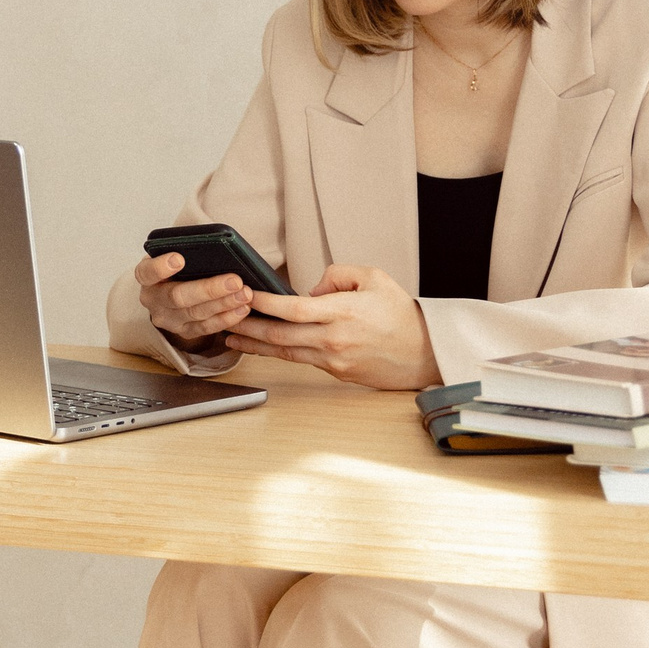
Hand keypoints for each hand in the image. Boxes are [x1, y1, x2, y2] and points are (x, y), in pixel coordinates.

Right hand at [135, 250, 254, 354]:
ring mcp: (168, 319)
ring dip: (224, 304)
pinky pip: (206, 328)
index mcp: (146, 277)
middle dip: (209, 289)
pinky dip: (227, 318)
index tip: (179, 259)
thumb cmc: (177, 268)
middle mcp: (153, 300)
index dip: (161, 267)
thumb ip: (187, 253)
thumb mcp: (173, 255)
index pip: (147, 272)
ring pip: (196, 313)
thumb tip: (217, 248)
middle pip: (178, 297)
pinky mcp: (184, 332)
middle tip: (235, 280)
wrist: (170, 295)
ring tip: (246, 294)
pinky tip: (243, 308)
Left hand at [229, 265, 435, 391]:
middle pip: (280, 334)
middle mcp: (334, 339)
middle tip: (223, 317)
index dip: (264, 302)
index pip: (293, 308)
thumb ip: (338, 274)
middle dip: (247, 326)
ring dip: (255, 344)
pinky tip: (263, 346)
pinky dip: (277, 352)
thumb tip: (311, 288)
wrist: (425, 354)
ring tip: (231, 336)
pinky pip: (300, 360)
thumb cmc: (401, 315)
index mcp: (343, 312)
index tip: (244, 293)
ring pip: (284, 352)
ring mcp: (333, 360)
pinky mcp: (335, 373)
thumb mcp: (374, 278)